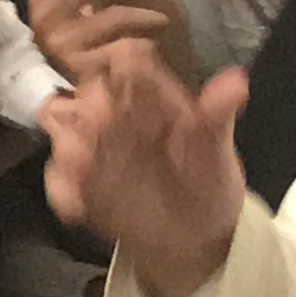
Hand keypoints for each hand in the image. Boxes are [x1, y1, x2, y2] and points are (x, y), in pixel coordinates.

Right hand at [30, 0, 179, 85]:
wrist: (110, 100)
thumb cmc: (105, 43)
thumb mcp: (97, 5)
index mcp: (43, 1)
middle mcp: (43, 23)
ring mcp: (61, 48)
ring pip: (109, 15)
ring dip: (143, 13)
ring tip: (164, 19)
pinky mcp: (84, 71)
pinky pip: (122, 44)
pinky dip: (144, 41)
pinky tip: (155, 44)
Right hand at [41, 44, 247, 296]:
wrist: (198, 237)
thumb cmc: (210, 181)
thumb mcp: (217, 150)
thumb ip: (217, 114)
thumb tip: (238, 80)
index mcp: (151, 96)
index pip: (126, 60)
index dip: (122, 70)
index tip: (131, 95)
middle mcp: (118, 113)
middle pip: (86, 88)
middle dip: (89, 107)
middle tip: (101, 127)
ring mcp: (95, 146)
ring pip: (59, 122)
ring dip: (68, 142)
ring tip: (85, 167)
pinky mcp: (82, 182)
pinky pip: (56, 176)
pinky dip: (63, 189)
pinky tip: (81, 209)